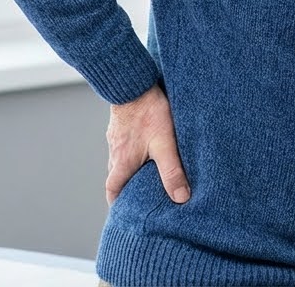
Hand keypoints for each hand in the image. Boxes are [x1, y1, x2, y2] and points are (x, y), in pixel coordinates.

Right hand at [105, 84, 189, 205]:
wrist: (132, 81)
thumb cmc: (148, 113)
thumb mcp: (165, 145)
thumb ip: (172, 171)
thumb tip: (181, 198)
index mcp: (121, 163)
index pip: (113, 191)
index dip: (118, 203)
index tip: (125, 212)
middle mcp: (116, 152)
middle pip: (118, 176)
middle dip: (128, 187)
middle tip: (142, 193)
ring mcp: (117, 136)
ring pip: (123, 158)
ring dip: (133, 166)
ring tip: (151, 170)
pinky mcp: (123, 123)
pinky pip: (127, 142)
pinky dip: (136, 149)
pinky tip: (150, 144)